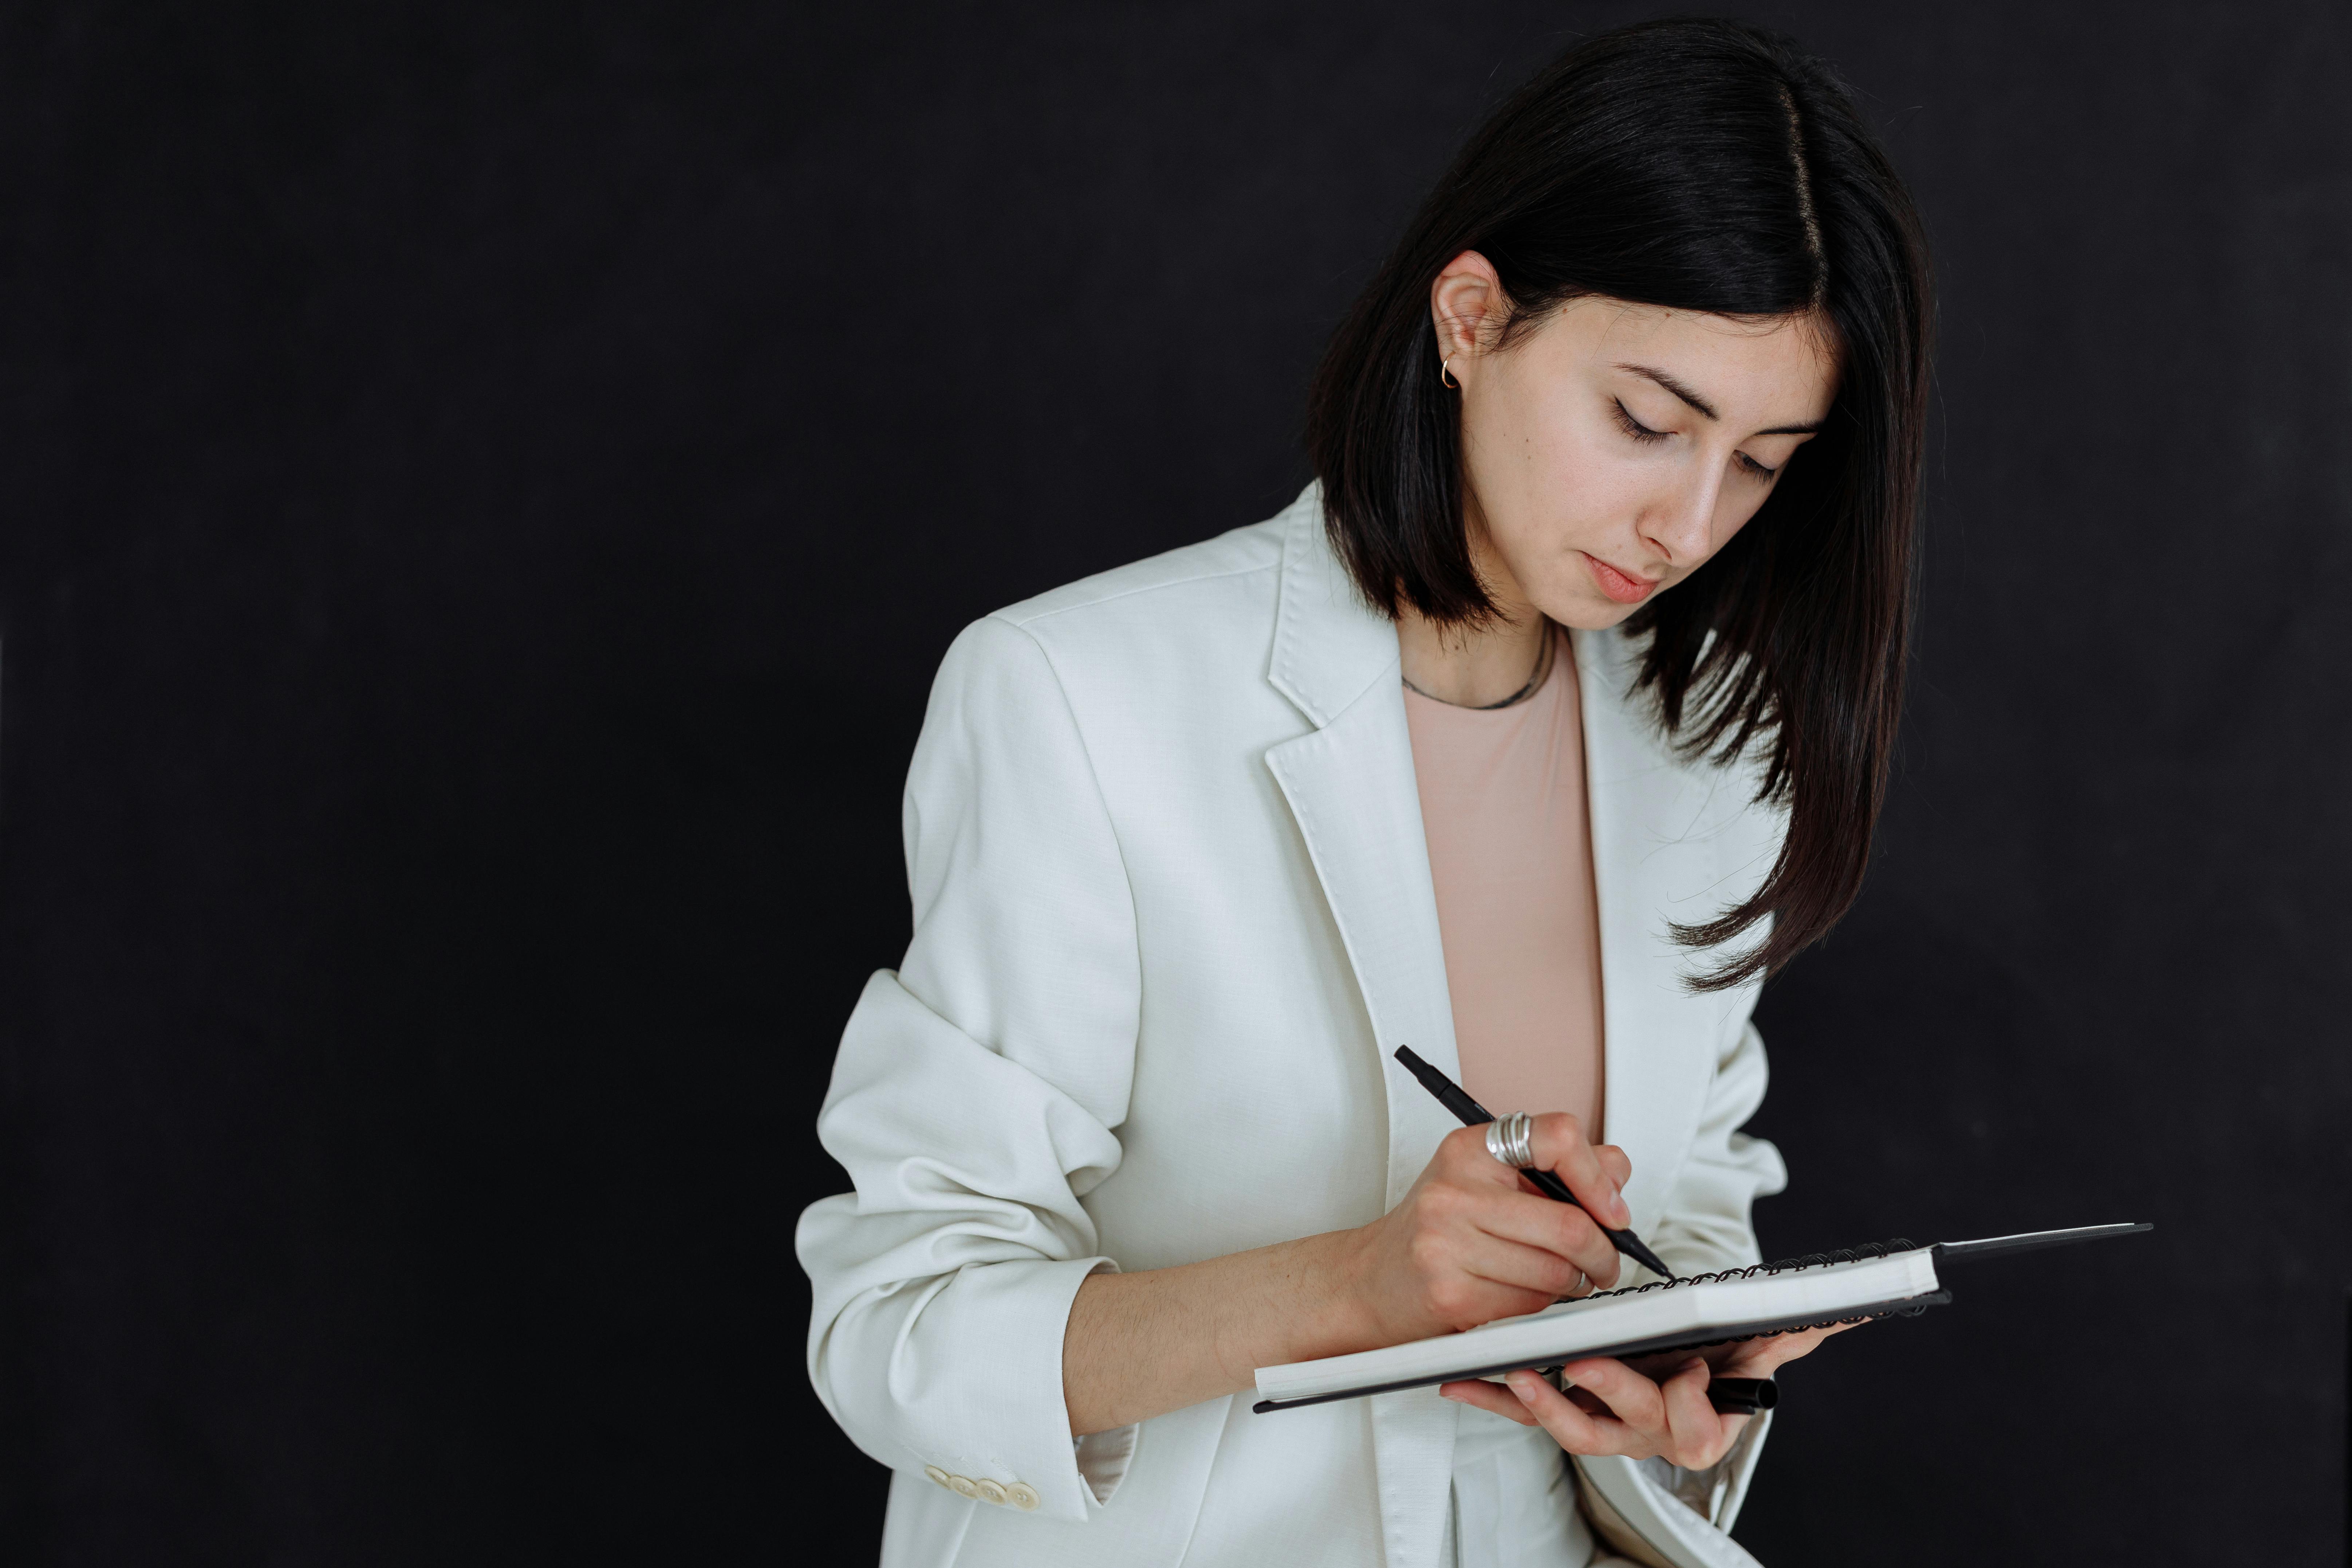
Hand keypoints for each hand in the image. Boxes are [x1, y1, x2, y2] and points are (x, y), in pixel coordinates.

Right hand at [1338, 1114, 1632, 1348]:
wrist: (1369, 1279)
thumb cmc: (1437, 1229)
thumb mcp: (1489, 1180)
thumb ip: (1556, 1170)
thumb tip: (1618, 1173)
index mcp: (1471, 1147)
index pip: (1559, 1137)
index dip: (1600, 1178)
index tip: (1613, 1211)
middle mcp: (1455, 1188)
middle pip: (1570, 1224)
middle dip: (1603, 1254)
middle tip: (1602, 1264)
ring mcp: (1447, 1241)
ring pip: (1556, 1271)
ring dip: (1573, 1284)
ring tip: (1557, 1278)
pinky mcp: (1451, 1293)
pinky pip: (1531, 1305)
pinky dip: (1542, 1306)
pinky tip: (1522, 1295)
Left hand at [1438, 1321, 1857, 1468]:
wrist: (1672, 1365)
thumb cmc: (1713, 1353)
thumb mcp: (1755, 1341)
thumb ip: (1796, 1328)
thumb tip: (1852, 1312)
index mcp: (1701, 1414)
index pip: (1701, 1428)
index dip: (1696, 1407)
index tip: (1692, 1372)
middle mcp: (1650, 1428)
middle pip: (1635, 1426)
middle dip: (1615, 1397)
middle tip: (1590, 1364)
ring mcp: (1604, 1422)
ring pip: (1575, 1426)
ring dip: (1546, 1402)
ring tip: (1521, 1371)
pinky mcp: (1560, 1408)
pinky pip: (1523, 1409)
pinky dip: (1491, 1395)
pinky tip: (1459, 1380)